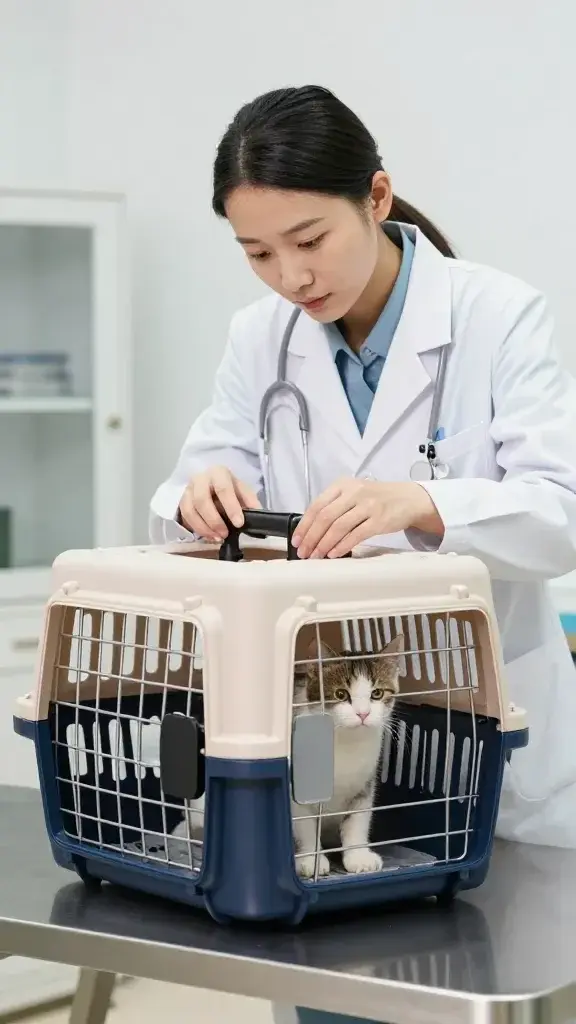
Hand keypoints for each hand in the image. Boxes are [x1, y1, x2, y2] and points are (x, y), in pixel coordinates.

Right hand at [179, 466, 260, 540]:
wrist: (211, 483)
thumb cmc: (229, 487)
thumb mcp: (242, 490)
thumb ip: (250, 501)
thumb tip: (259, 513)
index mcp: (218, 473)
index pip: (223, 489)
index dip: (231, 507)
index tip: (239, 523)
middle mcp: (200, 479)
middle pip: (202, 500)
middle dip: (214, 520)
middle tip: (225, 534)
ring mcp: (188, 490)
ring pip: (190, 510)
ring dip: (204, 528)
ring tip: (217, 538)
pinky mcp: (182, 501)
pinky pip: (185, 517)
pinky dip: (197, 529)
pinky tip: (208, 536)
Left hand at [292, 478, 443, 558]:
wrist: (407, 498)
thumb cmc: (376, 499)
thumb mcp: (353, 493)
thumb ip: (334, 506)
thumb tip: (311, 530)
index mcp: (342, 485)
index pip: (317, 505)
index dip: (305, 525)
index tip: (297, 541)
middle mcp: (354, 492)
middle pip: (325, 517)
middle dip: (312, 537)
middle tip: (305, 553)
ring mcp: (367, 506)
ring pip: (339, 527)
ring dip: (324, 544)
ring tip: (317, 556)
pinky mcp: (379, 520)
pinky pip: (356, 535)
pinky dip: (342, 546)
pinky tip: (334, 554)